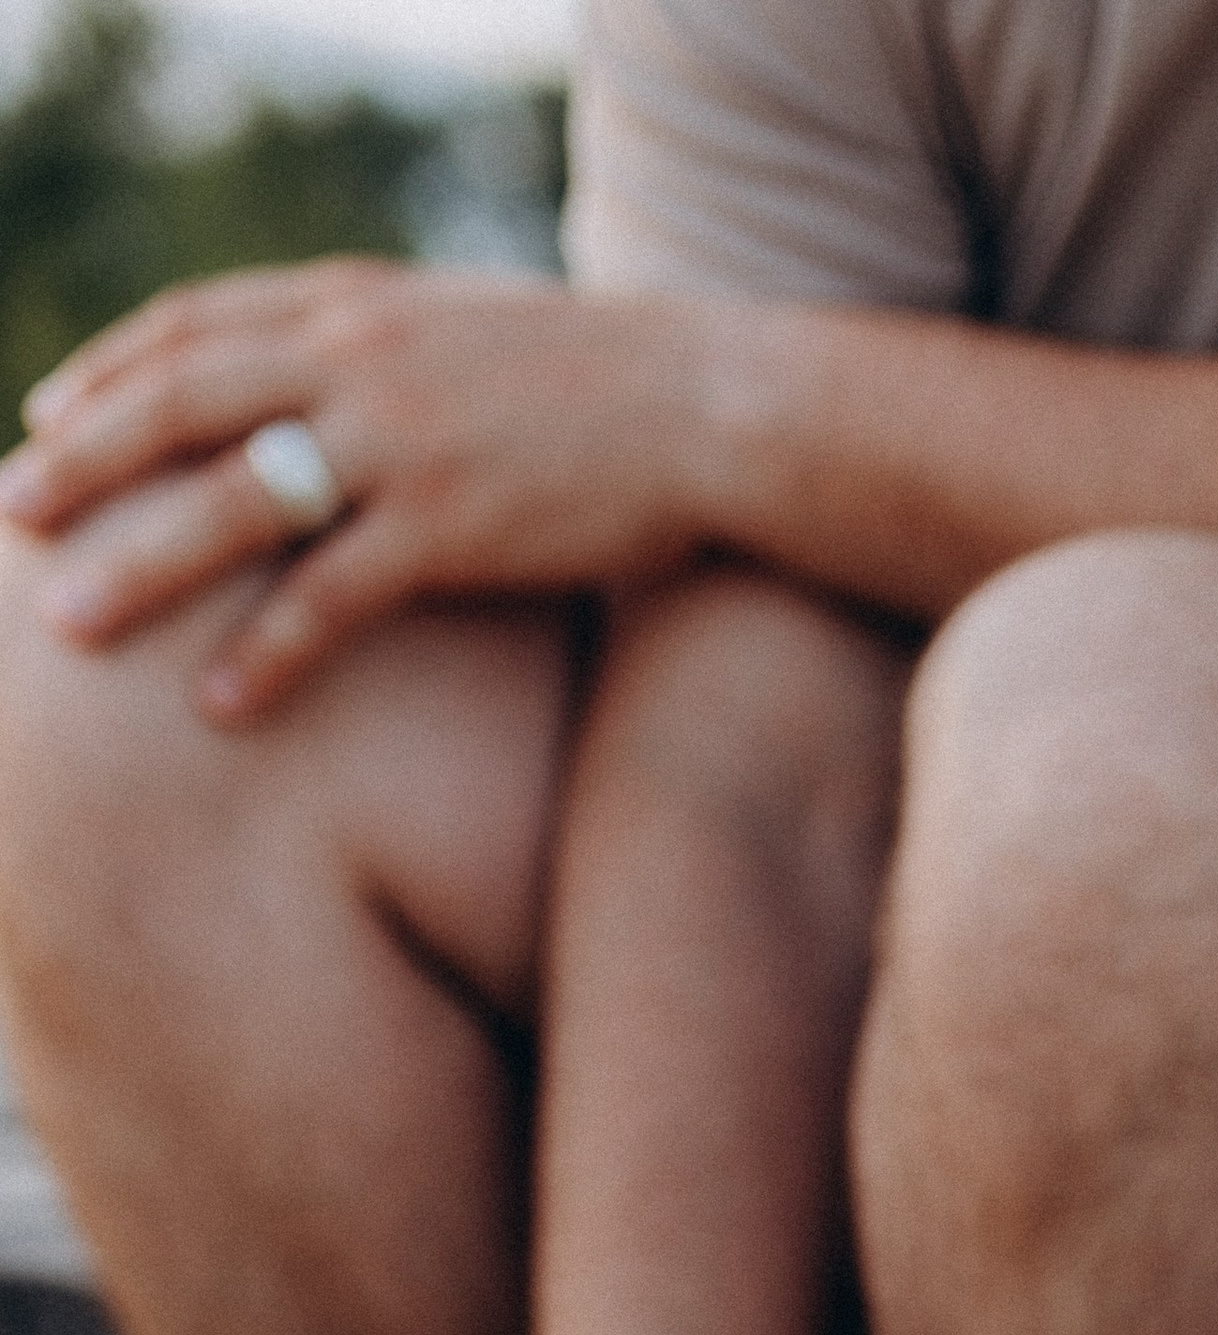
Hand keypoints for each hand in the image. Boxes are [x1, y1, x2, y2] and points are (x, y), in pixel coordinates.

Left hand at [0, 266, 728, 718]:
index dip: (105, 375)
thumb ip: (378, 352)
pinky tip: (216, 706)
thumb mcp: (467, 333)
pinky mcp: (452, 529)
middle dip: (81, 463)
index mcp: (356, 309)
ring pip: (231, 503)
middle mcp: (359, 362)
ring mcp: (401, 445)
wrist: (711, 406)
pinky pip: (331, 599)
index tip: (42, 422)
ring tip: (66, 623)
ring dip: (137, 564)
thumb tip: (313, 393)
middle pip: (178, 405)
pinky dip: (266, 653)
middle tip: (10, 517)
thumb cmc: (600, 387)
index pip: (193, 328)